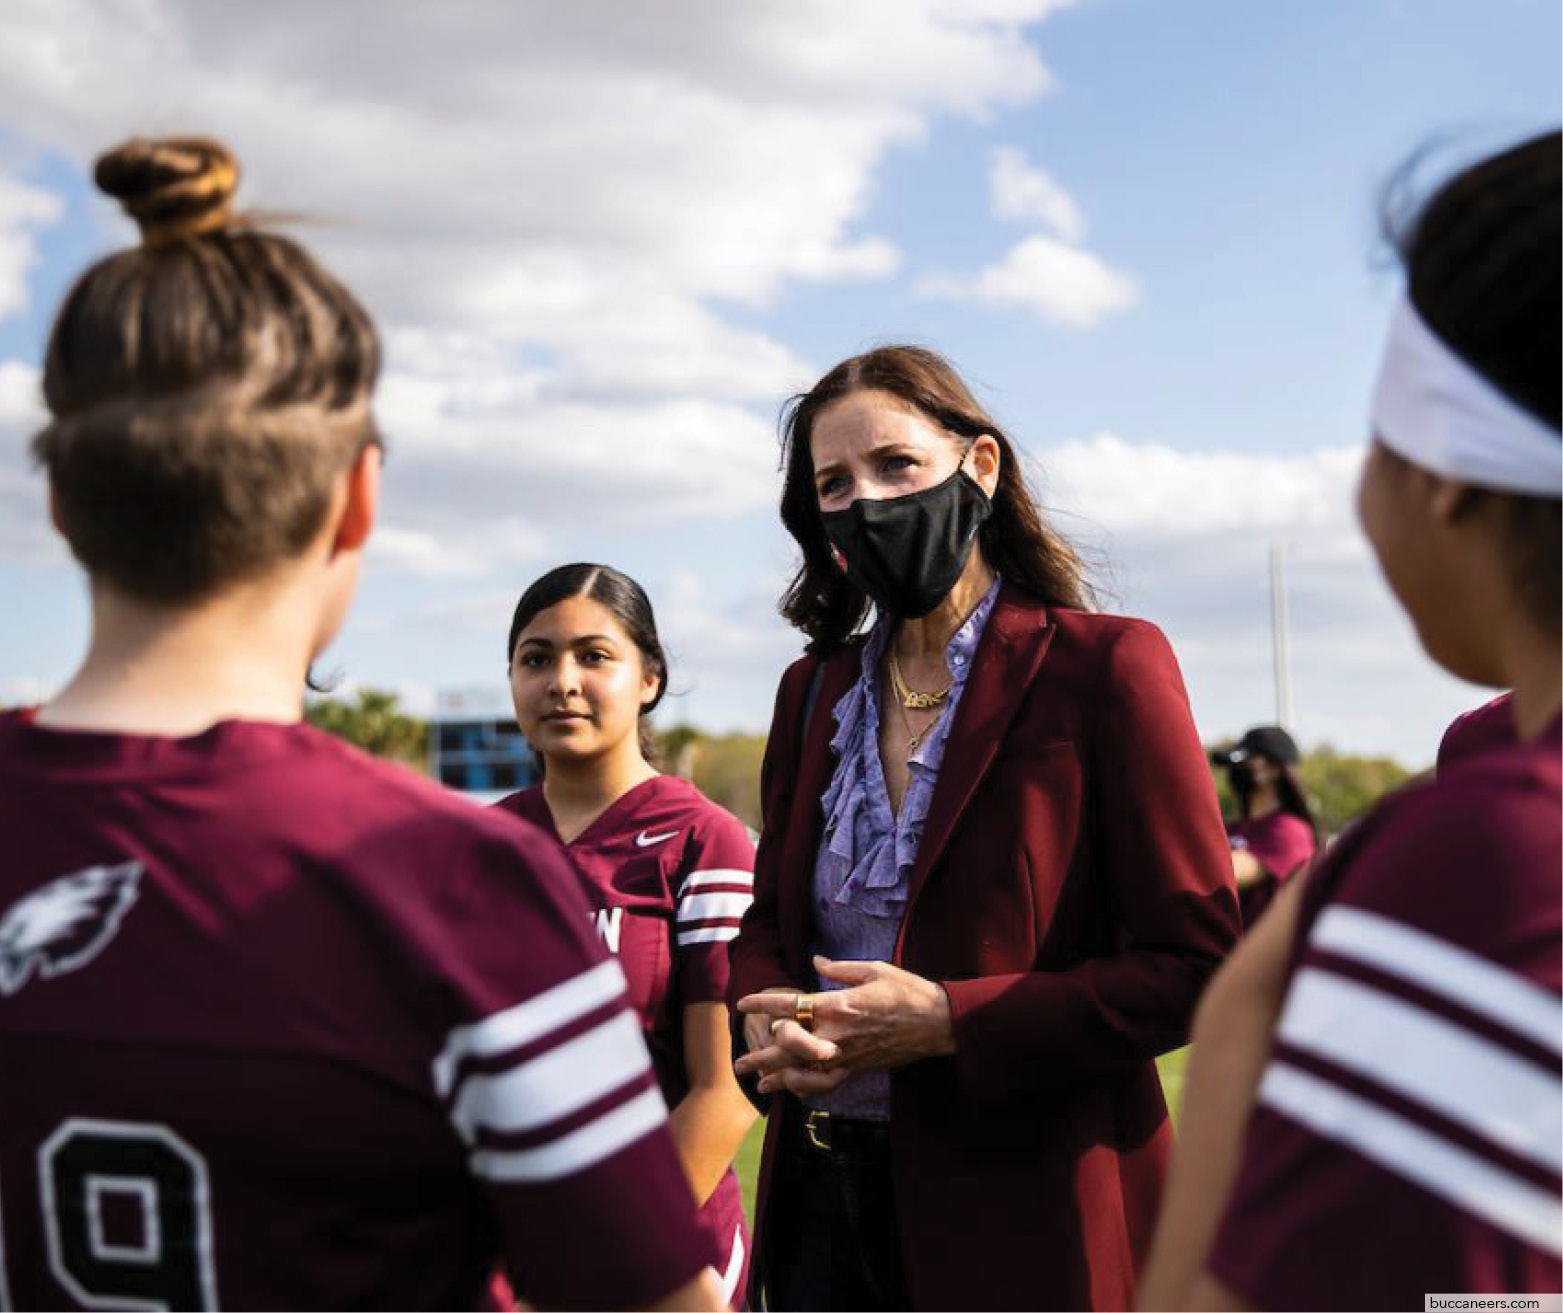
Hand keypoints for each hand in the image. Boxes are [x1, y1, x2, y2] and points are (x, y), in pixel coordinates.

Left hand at [734, 955, 953, 1095]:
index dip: (763, 1005)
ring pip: (805, 1069)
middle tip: (739, 1062)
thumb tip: (815, 961)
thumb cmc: (908, 991)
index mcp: (838, 1004)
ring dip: (779, 1077)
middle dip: (762, 1054)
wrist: (938, 1024)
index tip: (742, 1004)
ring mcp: (847, 1053)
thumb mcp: (874, 969)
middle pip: (789, 1046)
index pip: (791, 1005)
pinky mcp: (858, 1066)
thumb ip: (840, 969)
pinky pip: (827, 1079)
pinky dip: (808, 1086)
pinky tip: (795, 1090)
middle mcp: (837, 1033)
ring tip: (759, 1084)